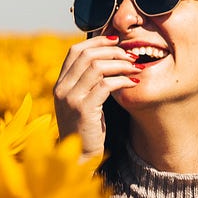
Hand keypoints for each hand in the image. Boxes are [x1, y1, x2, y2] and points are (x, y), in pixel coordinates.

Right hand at [53, 35, 140, 161]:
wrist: (79, 156)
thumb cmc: (88, 127)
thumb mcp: (84, 100)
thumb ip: (90, 82)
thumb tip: (110, 58)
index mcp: (60, 83)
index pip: (75, 51)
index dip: (97, 41)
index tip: (117, 41)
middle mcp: (61, 88)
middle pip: (88, 55)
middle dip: (114, 51)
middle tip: (132, 55)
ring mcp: (70, 98)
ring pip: (97, 67)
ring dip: (121, 64)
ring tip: (136, 67)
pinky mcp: (83, 109)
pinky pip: (106, 85)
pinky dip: (122, 80)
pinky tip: (134, 82)